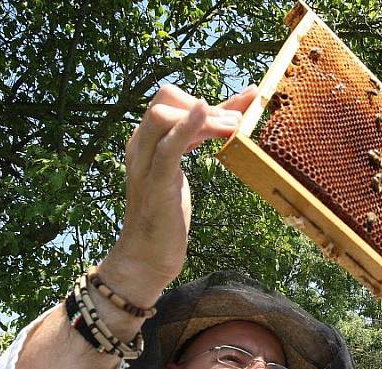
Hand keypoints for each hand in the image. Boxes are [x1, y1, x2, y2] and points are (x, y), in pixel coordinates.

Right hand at [105, 84, 257, 294]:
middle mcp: (141, 145)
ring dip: (207, 117)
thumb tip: (224, 117)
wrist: (146, 256)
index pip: (172, 100)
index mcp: (145, 140)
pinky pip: (168, 146)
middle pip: (165, 97)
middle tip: (238, 123)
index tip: (240, 108)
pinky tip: (205, 111)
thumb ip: (195, 142)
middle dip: (207, 105)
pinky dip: (188, 126)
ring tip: (235, 128)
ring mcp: (145, 162)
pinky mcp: (156, 182)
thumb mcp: (179, 171)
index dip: (209, 100)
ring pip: (164, 115)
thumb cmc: (164, 215)